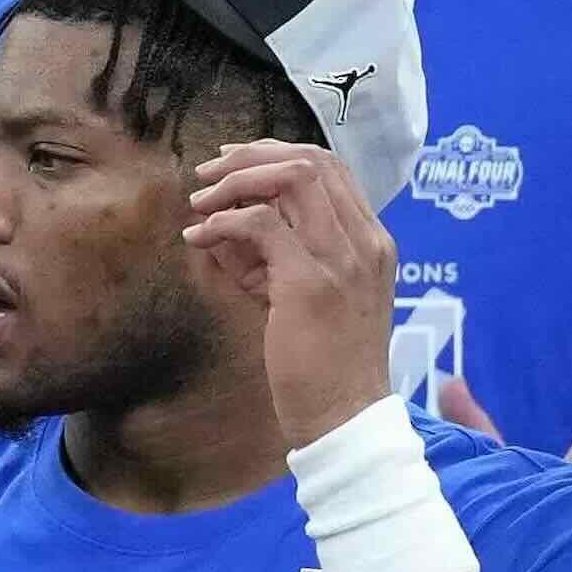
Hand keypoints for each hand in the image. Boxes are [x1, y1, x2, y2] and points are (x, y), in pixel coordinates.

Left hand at [181, 141, 404, 450]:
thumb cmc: (321, 364)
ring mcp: (343, 259)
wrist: (345, 417)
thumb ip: (268, 257)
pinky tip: (199, 239)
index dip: (276, 154)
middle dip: (252, 156)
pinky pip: (262, 225)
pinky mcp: (311, 283)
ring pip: (293, 178)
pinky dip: (224, 222)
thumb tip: (217, 225)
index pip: (331, 168)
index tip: (233, 163)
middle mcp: (366, 242)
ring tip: (199, 203)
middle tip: (208, 173)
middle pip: (313, 160)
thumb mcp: (298, 297)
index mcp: (372, 242)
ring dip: (236, 182)